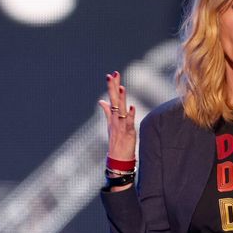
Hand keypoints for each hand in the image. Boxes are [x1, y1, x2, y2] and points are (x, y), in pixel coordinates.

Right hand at [98, 71, 136, 186]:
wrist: (117, 159)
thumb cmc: (116, 141)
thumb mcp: (110, 124)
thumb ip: (106, 112)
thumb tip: (101, 101)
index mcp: (113, 116)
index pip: (112, 97)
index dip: (112, 86)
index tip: (112, 74)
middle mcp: (115, 119)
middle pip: (114, 100)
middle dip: (113, 87)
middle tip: (113, 74)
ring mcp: (120, 126)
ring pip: (120, 110)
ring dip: (120, 99)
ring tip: (121, 87)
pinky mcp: (127, 133)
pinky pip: (128, 123)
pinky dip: (129, 115)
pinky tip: (131, 107)